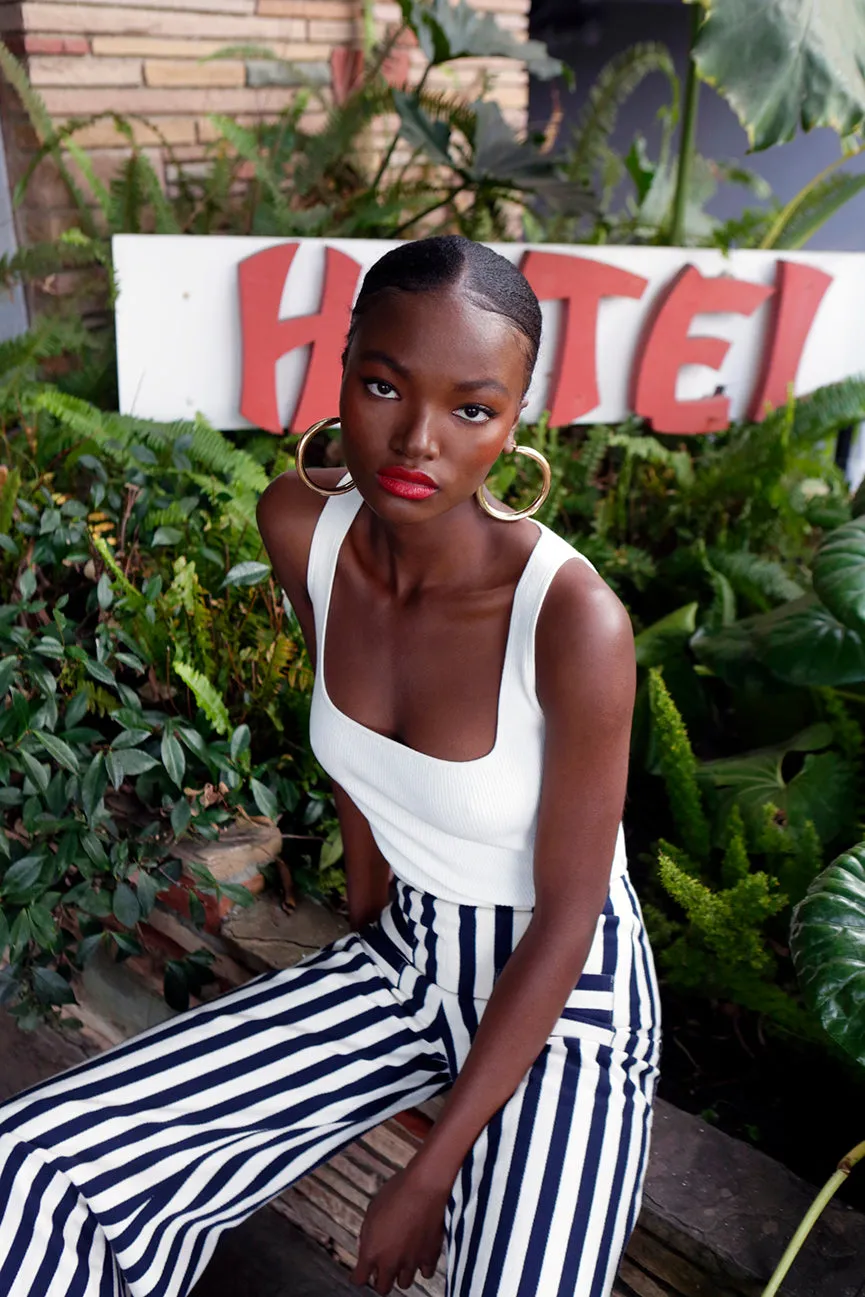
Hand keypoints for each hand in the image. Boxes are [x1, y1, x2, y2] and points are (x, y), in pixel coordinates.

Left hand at [351, 1165, 448, 1293]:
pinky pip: (425, 1274)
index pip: (359, 1279)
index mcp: (371, 1251)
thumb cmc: (398, 1192)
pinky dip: (422, 1267)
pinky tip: (419, 1256)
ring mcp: (411, 1262)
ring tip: (402, 1261)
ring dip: (401, 1274)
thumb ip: (367, 1233)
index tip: (360, 1274)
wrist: (425, 1186)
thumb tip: (365, 1243)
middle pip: (382, 1288)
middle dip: (380, 1280)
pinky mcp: (429, 1257)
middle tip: (382, 1269)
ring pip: (404, 1284)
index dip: (359, 1276)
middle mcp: (390, 1261)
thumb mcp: (372, 1209)